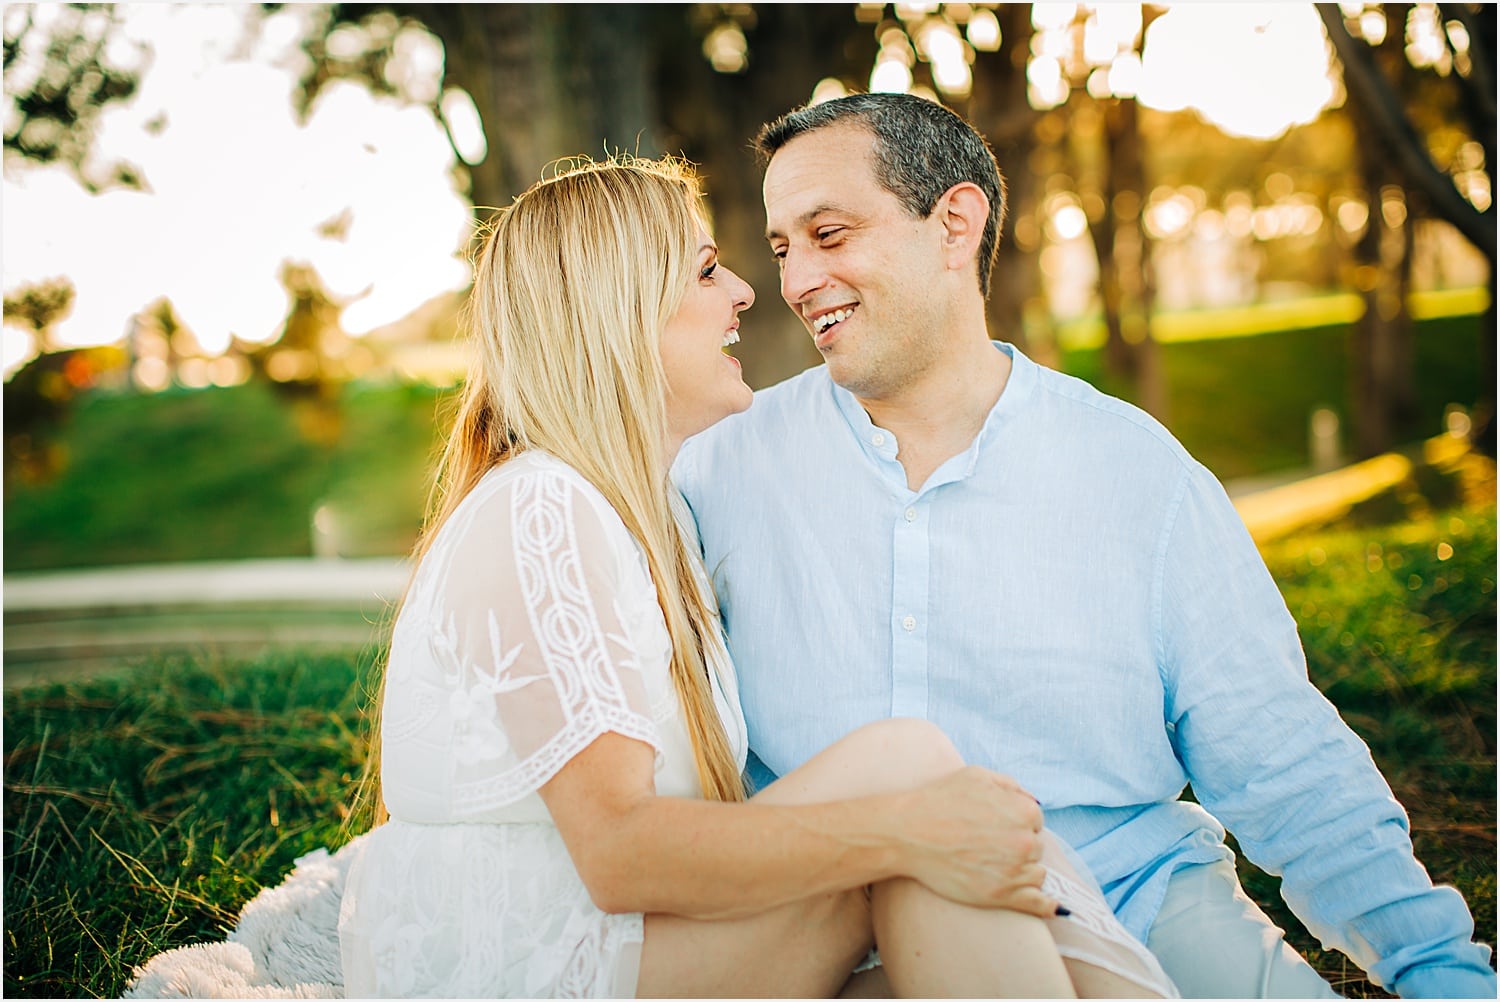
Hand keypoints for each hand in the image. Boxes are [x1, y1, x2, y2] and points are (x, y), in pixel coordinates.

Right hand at [896, 766, 1056, 916]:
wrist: (907, 833)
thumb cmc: (938, 800)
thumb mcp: (977, 775)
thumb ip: (1011, 786)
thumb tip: (1034, 801)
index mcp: (1024, 810)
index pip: (1034, 820)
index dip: (1014, 823)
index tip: (993, 827)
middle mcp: (1025, 841)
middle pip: (1035, 847)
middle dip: (1017, 846)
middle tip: (985, 845)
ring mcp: (1014, 871)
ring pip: (1035, 873)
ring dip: (1022, 871)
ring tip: (991, 866)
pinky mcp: (1002, 896)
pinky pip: (1038, 904)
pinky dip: (1048, 906)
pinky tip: (1056, 908)